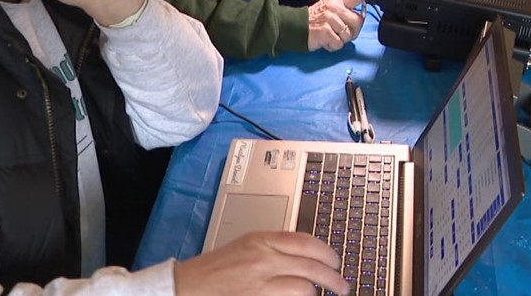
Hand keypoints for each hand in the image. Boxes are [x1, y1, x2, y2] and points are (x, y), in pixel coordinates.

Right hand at [174, 231, 348, 295]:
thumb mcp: (246, 247)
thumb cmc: (214, 270)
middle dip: (333, 279)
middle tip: (342, 286)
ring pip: (305, 288)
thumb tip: (304, 256)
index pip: (305, 242)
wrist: (188, 287)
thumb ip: (273, 248)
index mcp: (260, 240)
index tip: (335, 261)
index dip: (327, 252)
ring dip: (315, 294)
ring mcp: (261, 284)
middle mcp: (263, 260)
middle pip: (312, 266)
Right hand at [307, 0, 365, 51]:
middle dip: (353, 31)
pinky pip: (339, 43)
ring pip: (349, 34)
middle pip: (358, 21)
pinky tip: (326, 40)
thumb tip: (360, 16)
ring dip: (341, 40)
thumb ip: (344, 8)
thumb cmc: (313, 19)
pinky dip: (333, 46)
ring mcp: (329, 18)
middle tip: (341, 32)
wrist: (294, 26)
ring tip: (331, 35)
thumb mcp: (329, 7)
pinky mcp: (325, 31)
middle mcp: (334, 7)